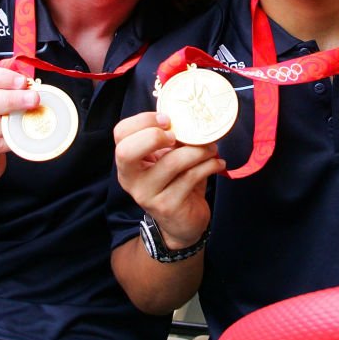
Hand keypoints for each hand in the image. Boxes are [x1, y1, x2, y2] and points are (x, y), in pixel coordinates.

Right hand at [113, 111, 224, 248]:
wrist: (182, 223)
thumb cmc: (176, 183)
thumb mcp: (167, 159)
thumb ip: (170, 139)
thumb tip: (190, 115)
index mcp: (128, 162)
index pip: (120, 133)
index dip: (143, 121)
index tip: (168, 119)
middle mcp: (131, 179)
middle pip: (127, 151)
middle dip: (155, 136)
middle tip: (179, 136)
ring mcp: (147, 195)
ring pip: (172, 162)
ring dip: (198, 150)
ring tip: (212, 148)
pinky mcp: (168, 206)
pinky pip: (191, 176)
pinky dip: (209, 165)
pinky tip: (218, 164)